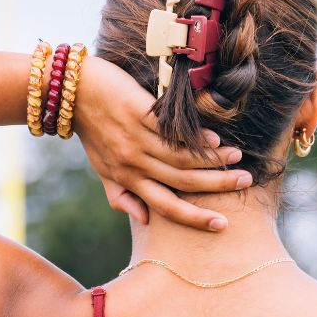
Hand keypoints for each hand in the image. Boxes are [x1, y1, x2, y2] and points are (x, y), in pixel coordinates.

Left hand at [73, 56, 250, 231]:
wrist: (70, 91)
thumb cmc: (90, 129)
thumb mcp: (102, 168)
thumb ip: (121, 195)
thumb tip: (144, 221)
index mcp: (127, 179)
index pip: (166, 206)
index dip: (194, 218)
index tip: (222, 225)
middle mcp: (133, 163)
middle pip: (182, 182)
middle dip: (217, 184)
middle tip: (246, 182)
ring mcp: (135, 138)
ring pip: (181, 157)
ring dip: (213, 159)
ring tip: (237, 157)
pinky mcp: (137, 112)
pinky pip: (171, 131)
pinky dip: (194, 137)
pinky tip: (214, 138)